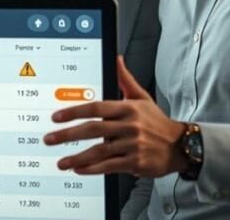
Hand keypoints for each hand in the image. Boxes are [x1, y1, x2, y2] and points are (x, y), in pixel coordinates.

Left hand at [43, 55, 186, 176]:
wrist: (179, 146)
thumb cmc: (156, 122)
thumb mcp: (142, 97)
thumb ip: (125, 79)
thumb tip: (117, 58)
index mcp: (128, 108)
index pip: (96, 108)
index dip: (74, 112)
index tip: (56, 117)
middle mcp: (130, 126)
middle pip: (93, 130)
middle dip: (68, 135)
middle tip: (50, 139)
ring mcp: (133, 145)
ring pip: (99, 151)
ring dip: (77, 157)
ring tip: (61, 162)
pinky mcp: (136, 162)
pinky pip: (110, 166)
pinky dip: (93, 169)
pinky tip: (79, 170)